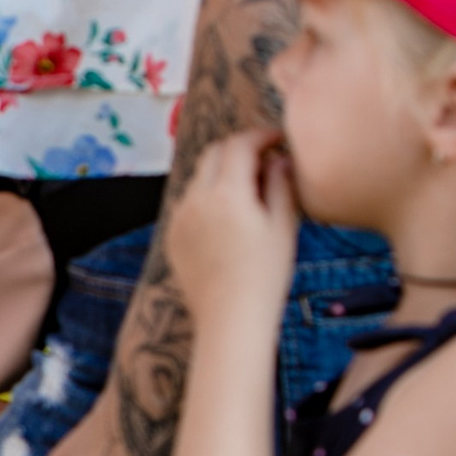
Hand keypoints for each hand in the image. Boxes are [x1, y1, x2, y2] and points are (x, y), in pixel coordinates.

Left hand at [164, 131, 298, 330]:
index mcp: (227, 193)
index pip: (240, 144)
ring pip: (199, 178)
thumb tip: (279, 159)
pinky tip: (228, 220)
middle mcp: (196, 199)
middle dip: (238, 148)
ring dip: (221, 174)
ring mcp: (179, 218)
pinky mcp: (172, 236)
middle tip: (264, 160)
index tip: (278, 140)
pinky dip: (207, 198)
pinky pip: (188, 204)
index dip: (261, 136)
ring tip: (249, 193)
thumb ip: (281, 185)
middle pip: (213, 153)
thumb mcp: (283, 227)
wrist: (230, 320)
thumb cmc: (266, 276)